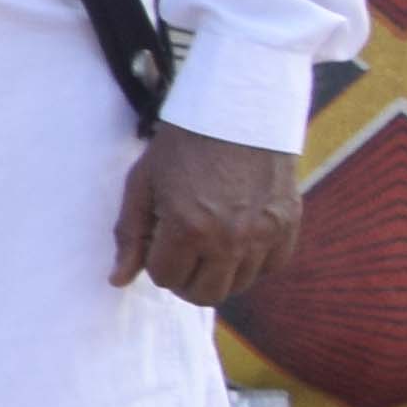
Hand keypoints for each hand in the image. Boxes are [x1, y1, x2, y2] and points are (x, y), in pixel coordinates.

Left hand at [115, 125, 301, 306]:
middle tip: (181, 253)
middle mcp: (230, 238)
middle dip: (185, 278)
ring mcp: (264, 233)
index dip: (156, 262)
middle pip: (205, 294)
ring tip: (208, 241)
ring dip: (218, 272)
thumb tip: (117, 281)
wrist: (237, 112)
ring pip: (238, 285)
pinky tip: (238, 239)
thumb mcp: (142, 184)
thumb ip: (129, 235)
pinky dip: (252, 262)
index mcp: (188, 228)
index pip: (165, 279)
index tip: (159, 239)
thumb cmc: (181, 147)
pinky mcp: (288, 224)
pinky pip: (271, 267)